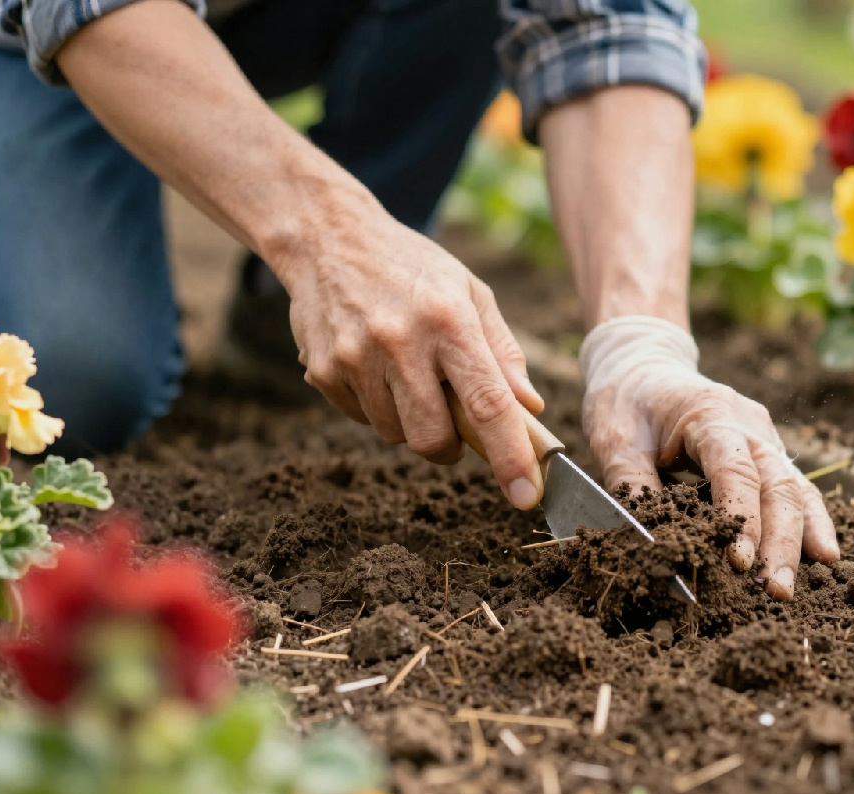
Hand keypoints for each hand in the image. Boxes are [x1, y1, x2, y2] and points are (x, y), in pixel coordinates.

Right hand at [271, 186, 546, 509]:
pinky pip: (360, 418)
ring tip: (407, 375)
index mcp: (449, 320)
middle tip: (453, 428)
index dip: (510, 457)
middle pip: (434, 438)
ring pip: (395, 434)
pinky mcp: (323, 369)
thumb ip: (503, 352)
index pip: (488, 404)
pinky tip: (375, 366)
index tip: (527, 495)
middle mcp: (401, 341)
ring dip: (410, 421)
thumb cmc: (414, 268)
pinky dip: (376, 407)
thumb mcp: (470, 292)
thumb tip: (530, 408)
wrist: (329, 237)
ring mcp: (355, 357)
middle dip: (449, 447)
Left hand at [579, 316, 838, 599]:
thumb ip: (632, 486)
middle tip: (774, 591)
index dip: (741, 518)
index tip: (738, 562)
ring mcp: (764, 437)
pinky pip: (795, 488)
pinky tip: (822, 556)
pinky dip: (809, 522)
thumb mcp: (613, 438)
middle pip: (778, 485)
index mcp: (710, 413)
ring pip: (795, 489)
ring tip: (788, 587)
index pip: (735, 471)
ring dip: (797, 540)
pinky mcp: (766, 453)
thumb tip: (650, 542)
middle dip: (780, 541)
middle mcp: (749, 424)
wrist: (642, 364)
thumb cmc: (626, 400)